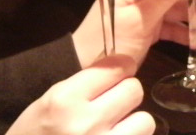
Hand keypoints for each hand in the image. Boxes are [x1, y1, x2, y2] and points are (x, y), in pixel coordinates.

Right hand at [5, 54, 154, 134]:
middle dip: (126, 94)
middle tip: (115, 103)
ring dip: (134, 123)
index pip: (117, 66)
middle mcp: (86, 124)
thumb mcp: (50, 102)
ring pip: (145, 121)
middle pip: (134, 90)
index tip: (118, 74)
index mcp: (66, 100)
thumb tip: (121, 67)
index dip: (121, 68)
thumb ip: (83, 85)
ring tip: (117, 128)